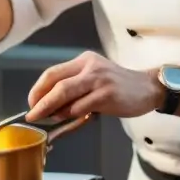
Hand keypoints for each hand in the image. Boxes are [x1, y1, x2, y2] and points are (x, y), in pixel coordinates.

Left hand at [26, 51, 162, 121]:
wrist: (148, 88)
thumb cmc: (119, 86)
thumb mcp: (95, 79)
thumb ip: (75, 89)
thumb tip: (49, 108)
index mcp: (84, 60)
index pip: (52, 73)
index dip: (38, 89)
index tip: (31, 103)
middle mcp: (90, 66)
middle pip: (56, 83)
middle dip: (40, 101)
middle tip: (32, 115)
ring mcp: (99, 80)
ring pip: (66, 94)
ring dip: (52, 109)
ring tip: (47, 119)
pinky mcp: (108, 94)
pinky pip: (82, 106)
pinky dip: (71, 114)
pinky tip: (68, 119)